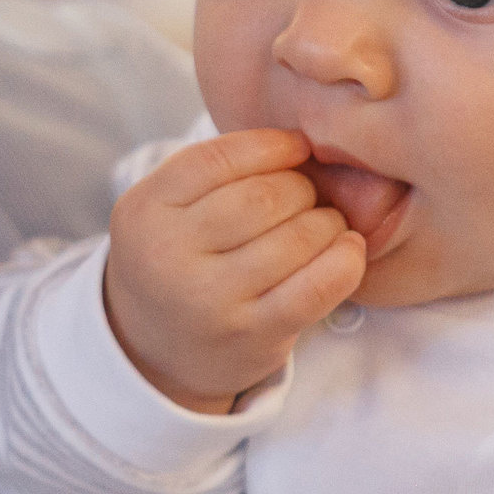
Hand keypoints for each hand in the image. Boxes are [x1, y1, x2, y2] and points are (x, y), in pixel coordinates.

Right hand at [104, 129, 367, 414]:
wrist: (154, 349)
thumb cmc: (176, 258)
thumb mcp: (166, 208)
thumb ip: (215, 172)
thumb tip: (303, 144)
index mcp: (145, 210)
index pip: (219, 159)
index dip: (270, 146)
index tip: (297, 148)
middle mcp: (169, 256)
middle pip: (263, 197)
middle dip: (301, 188)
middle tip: (308, 196)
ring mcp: (210, 301)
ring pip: (295, 238)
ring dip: (327, 222)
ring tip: (326, 224)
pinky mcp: (251, 336)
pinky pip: (316, 288)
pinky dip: (344, 261)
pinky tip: (348, 249)